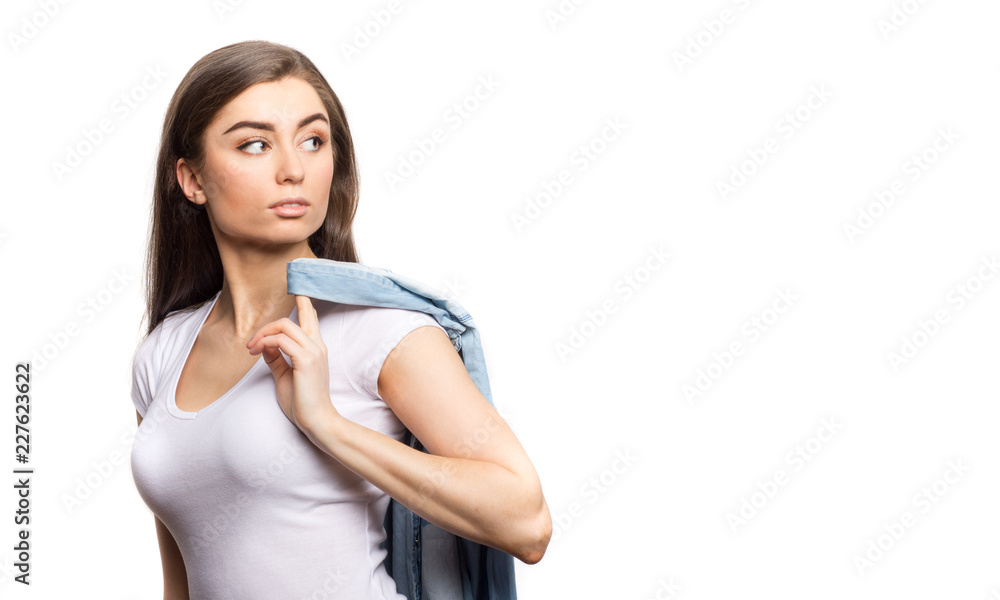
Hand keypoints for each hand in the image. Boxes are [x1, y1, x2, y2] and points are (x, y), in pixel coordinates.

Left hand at [246, 295, 335, 431]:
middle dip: (267, 326)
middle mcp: (317, 345)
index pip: (311, 316)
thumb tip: (265, 344)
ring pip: (284, 325)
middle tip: (252, 343)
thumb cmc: (302, 401)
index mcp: (316, 347)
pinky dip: (265, 342)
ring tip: (251, 349)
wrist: (317, 421)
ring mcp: (313, 351)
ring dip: (262, 334)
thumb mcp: (285, 375)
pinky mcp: (305, 360)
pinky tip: (257, 352)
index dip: (302, 301)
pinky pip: (281, 340)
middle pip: (292, 318)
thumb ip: (276, 358)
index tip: (295, 288)